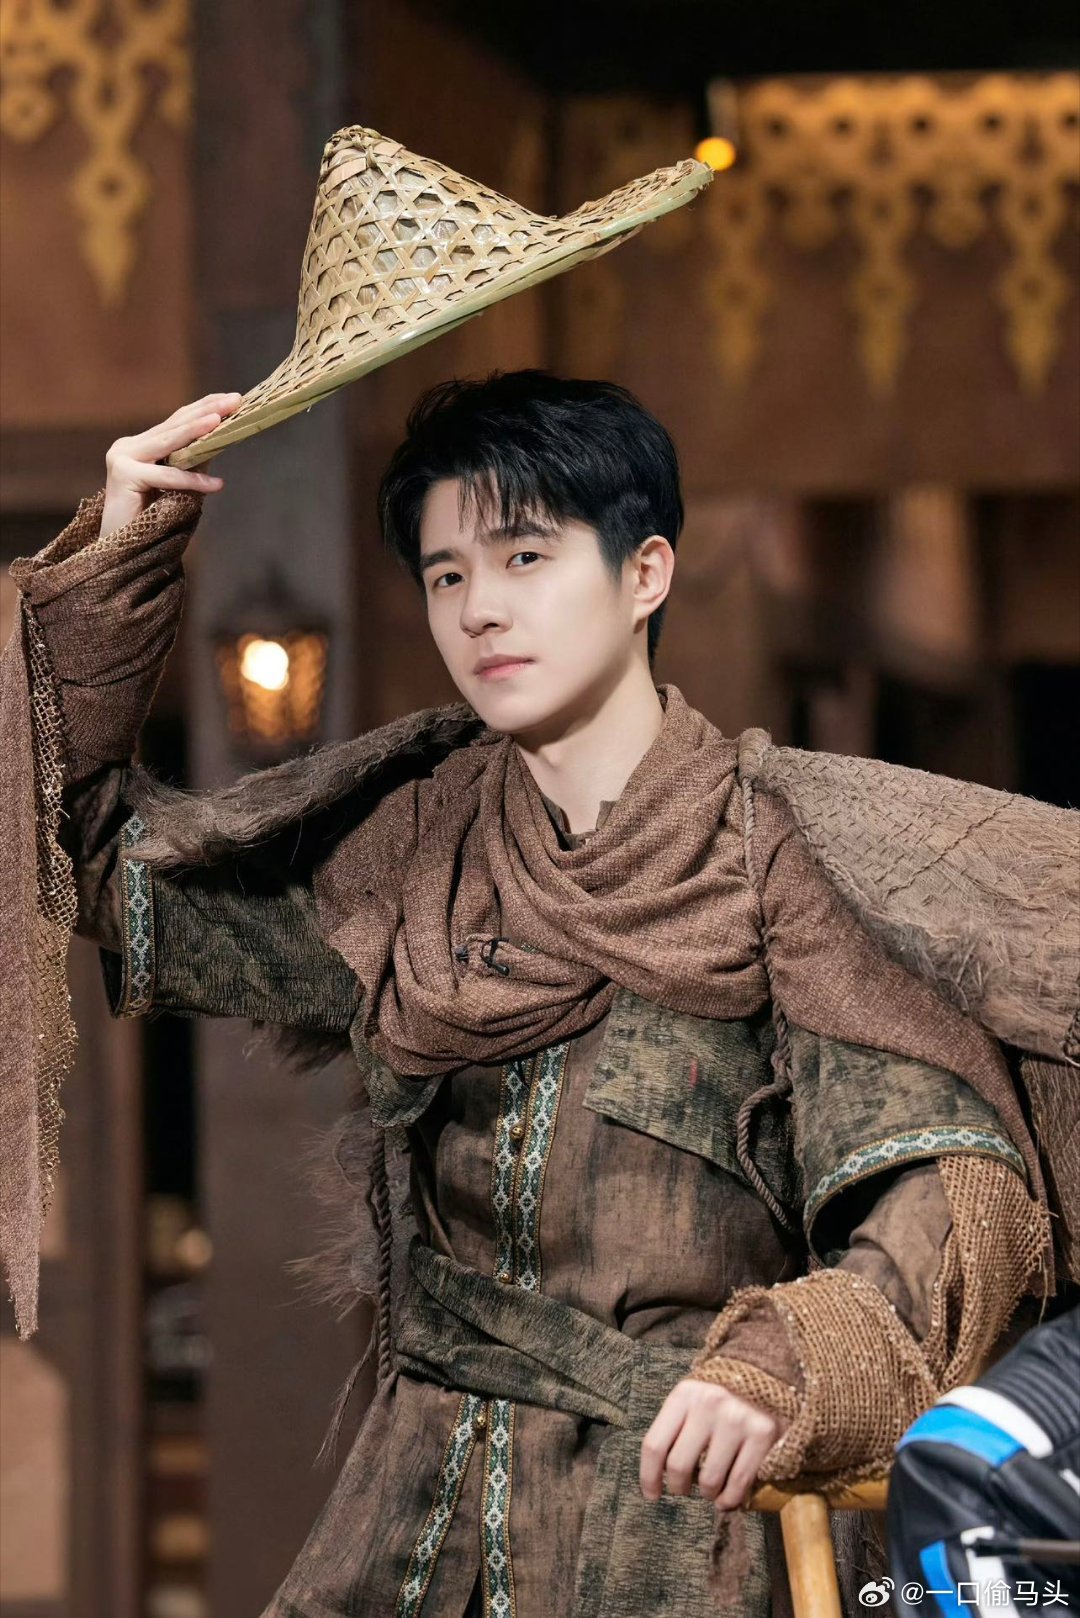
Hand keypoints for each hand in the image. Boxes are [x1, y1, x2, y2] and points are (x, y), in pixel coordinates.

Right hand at [100, 392, 241, 538]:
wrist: (121, 550)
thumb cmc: (151, 521)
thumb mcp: (178, 485)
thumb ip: (193, 462)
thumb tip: (221, 440)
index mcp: (140, 445)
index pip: (176, 420)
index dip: (204, 407)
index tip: (232, 398)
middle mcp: (128, 446)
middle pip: (174, 425)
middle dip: (207, 411)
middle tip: (235, 400)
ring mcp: (122, 458)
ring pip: (168, 442)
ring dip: (197, 430)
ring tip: (221, 421)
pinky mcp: (124, 476)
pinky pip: (166, 477)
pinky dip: (192, 480)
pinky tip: (216, 484)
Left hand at [639, 1377, 781, 1509]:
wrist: (765, 1372)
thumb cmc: (719, 1395)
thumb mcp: (692, 1400)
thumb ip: (675, 1429)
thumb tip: (659, 1476)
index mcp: (685, 1395)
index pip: (655, 1444)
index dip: (648, 1477)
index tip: (651, 1494)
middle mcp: (709, 1404)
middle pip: (679, 1465)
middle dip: (678, 1487)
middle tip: (683, 1490)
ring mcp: (737, 1419)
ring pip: (709, 1480)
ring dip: (706, 1493)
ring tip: (709, 1489)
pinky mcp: (763, 1434)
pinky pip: (738, 1484)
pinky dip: (729, 1500)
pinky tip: (725, 1500)